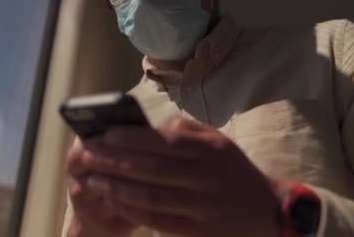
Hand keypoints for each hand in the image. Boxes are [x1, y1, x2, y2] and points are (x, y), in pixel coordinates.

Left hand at [79, 118, 284, 236]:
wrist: (265, 210)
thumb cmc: (232, 169)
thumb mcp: (218, 141)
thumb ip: (186, 131)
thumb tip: (149, 127)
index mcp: (209, 150)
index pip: (164, 141)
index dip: (132, 138)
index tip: (106, 134)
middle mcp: (206, 177)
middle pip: (151, 169)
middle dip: (115, 161)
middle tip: (88, 154)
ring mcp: (202, 206)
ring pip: (151, 196)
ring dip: (117, 187)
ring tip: (93, 178)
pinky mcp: (198, 229)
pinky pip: (158, 220)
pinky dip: (132, 210)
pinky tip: (113, 200)